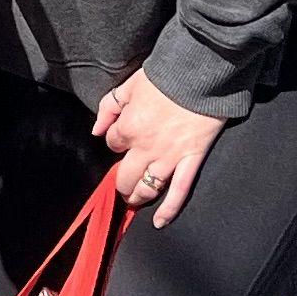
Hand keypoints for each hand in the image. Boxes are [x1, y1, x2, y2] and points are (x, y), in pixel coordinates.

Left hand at [92, 64, 224, 225]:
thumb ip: (109, 107)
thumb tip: (96, 130)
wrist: (200, 74)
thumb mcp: (129, 85)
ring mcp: (169, 157)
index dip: (116, 142)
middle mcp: (145, 147)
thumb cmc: (165, 76)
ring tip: (134, 200)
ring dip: (138, 197)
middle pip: (125, 175)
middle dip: (121, 181)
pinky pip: (179, 191)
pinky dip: (169, 209)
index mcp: (129, 127)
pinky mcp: (191, 161)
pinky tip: (159, 221)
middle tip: (122, 184)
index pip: (113, 143)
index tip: (122, 140)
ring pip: (147, 187)